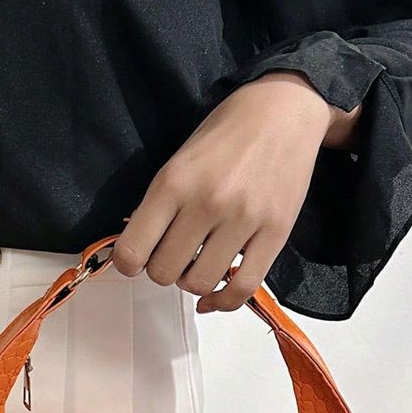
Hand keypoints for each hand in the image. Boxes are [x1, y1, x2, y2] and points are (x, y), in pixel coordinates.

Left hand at [111, 71, 358, 312]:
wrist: (283, 110)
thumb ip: (159, 205)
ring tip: (198, 263)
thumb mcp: (180, 160)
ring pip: (200, 283)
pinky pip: (244, 287)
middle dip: (163, 270)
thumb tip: (139, 250)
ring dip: (193, 282)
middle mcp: (206, 203)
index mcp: (173, 182)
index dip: (129, 263)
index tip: (137, 259)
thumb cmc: (227, 133)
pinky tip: (214, 296)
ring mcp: (244, 220)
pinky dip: (224, 301)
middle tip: (174, 255)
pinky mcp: (276, 233)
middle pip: (164, 273)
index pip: (132, 251)